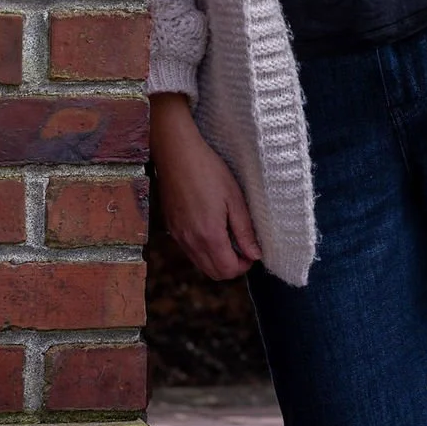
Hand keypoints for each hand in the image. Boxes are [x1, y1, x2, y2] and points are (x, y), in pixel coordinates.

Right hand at [151, 94, 261, 281]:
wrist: (176, 153)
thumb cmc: (208, 170)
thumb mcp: (234, 198)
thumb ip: (244, 230)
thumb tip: (255, 254)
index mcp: (209, 235)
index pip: (228, 270)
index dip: (244, 265)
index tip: (252, 250)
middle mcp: (190, 241)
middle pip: (213, 273)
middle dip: (232, 266)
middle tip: (243, 247)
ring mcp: (178, 235)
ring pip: (200, 264)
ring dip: (217, 259)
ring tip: (229, 236)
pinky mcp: (171, 227)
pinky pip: (189, 251)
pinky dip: (203, 250)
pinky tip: (211, 229)